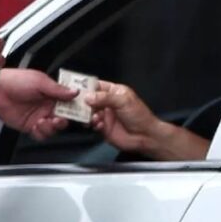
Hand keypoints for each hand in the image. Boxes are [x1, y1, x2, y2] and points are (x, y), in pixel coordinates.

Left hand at [0, 69, 77, 140]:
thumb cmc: (16, 81)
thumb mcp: (40, 81)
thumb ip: (58, 89)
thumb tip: (74, 92)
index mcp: (53, 93)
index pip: (69, 103)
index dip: (75, 108)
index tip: (78, 111)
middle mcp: (48, 106)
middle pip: (64, 118)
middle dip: (64, 120)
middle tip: (59, 118)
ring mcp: (39, 116)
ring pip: (54, 128)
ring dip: (52, 127)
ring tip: (45, 121)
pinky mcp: (30, 126)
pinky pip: (41, 134)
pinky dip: (42, 132)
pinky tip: (37, 125)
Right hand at [86, 81, 211, 161]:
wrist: (145, 136)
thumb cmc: (139, 115)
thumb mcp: (123, 101)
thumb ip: (105, 98)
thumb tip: (88, 96)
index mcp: (113, 92)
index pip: (96, 86)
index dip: (86, 86)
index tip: (75, 88)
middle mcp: (107, 102)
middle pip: (89, 99)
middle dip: (83, 101)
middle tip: (77, 103)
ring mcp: (104, 115)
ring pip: (88, 112)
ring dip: (87, 114)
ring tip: (91, 116)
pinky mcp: (103, 127)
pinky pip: (92, 124)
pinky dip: (92, 124)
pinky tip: (98, 124)